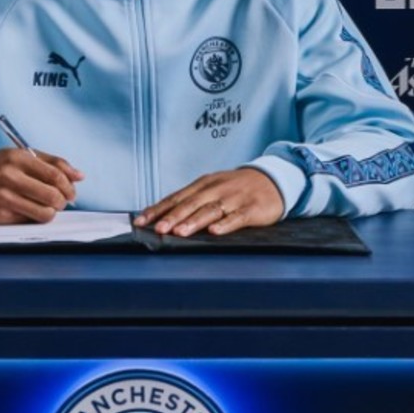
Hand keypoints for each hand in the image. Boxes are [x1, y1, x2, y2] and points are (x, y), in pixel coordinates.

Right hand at [0, 149, 83, 223]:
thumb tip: (80, 176)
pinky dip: (35, 217)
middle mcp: (8, 177)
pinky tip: (29, 210)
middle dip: (62, 201)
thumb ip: (54, 164)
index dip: (69, 186)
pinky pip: (30, 222)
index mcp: (17, 158)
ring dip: (51, 212)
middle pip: (52, 196)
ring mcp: (2, 197)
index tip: (71, 192)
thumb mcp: (26, 157)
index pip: (55, 175)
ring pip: (44, 213)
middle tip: (61, 201)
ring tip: (47, 206)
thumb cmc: (3, 168)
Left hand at [134, 168, 283, 236]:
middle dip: (173, 217)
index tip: (141, 221)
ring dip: (194, 221)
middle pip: (191, 203)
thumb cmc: (236, 188)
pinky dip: (226, 224)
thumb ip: (191, 201)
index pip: (176, 198)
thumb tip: (162, 217)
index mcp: (203, 185)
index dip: (158, 209)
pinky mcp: (252, 208)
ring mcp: (234, 198)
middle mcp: (216, 189)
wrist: (272, 179)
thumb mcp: (212, 188)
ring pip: (211, 210)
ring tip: (180, 232)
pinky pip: (237, 217)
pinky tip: (214, 231)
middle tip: (158, 228)